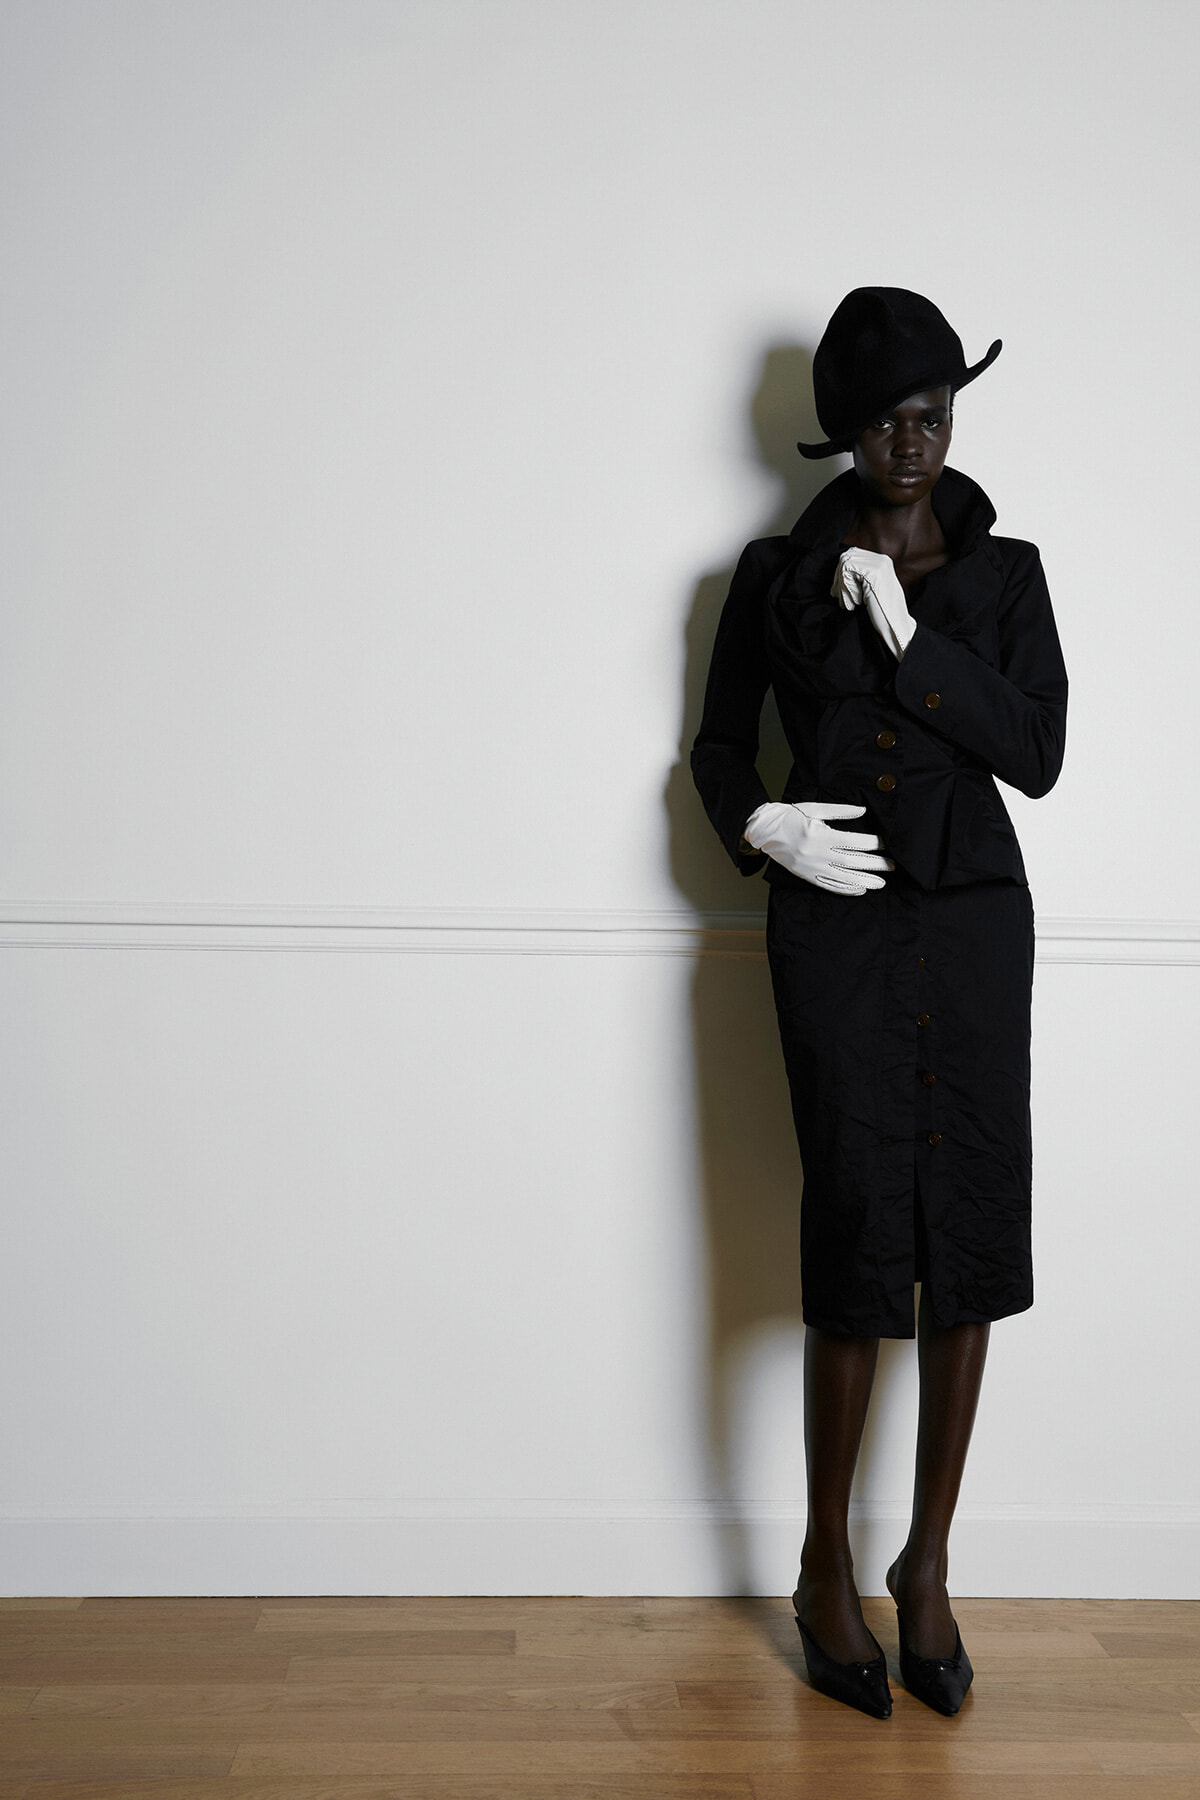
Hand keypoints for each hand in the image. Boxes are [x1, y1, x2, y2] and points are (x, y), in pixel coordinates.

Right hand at [743, 801, 892, 895]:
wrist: (765, 830)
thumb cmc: (790, 816)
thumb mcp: (815, 808)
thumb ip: (840, 811)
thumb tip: (862, 810)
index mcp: (820, 835)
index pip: (853, 842)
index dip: (871, 844)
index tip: (885, 844)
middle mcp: (817, 853)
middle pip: (852, 861)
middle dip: (874, 864)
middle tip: (892, 866)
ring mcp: (812, 867)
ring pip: (843, 877)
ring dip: (864, 880)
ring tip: (881, 883)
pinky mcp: (807, 875)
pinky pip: (829, 885)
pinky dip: (845, 888)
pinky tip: (859, 889)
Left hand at [833, 547, 916, 660]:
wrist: (894, 626)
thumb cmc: (880, 612)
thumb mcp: (869, 589)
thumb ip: (859, 577)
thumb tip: (838, 569)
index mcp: (882, 562)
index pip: (853, 554)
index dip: (841, 572)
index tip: (838, 591)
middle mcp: (882, 559)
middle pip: (847, 556)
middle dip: (839, 577)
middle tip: (838, 596)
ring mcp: (879, 564)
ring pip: (845, 563)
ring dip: (842, 584)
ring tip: (849, 602)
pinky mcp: (874, 573)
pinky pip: (847, 571)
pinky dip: (846, 588)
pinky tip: (854, 602)